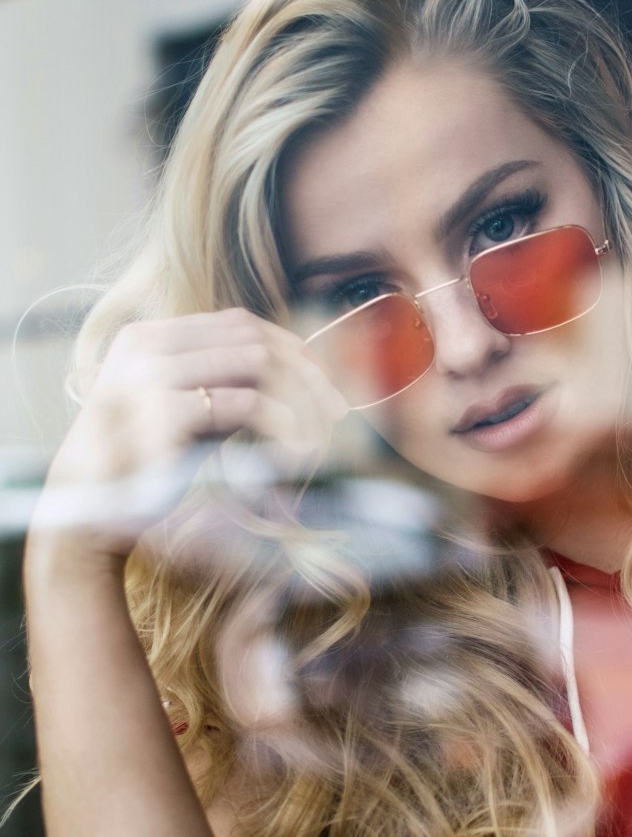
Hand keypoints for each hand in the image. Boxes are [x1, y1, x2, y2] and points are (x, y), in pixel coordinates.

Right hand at [29, 308, 348, 566]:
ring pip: (257, 362)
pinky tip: (296, 451)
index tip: (326, 384)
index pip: (239, 323)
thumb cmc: (143, 465)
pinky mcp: (163, 412)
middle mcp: (146, 345)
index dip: (291, 348)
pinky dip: (283, 424)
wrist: (88, 514)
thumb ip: (222, 379)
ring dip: (300, 398)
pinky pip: (245, 403)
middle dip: (306, 374)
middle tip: (338, 412)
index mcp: (148, 336)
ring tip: (319, 435)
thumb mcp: (184, 407)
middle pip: (254, 338)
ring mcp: (150, 374)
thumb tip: (300, 367)